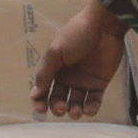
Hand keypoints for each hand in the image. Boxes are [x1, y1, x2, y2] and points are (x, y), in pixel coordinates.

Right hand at [31, 0, 128, 119]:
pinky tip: (88, 110)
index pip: (43, 90)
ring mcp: (84, 81)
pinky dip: (91, 109)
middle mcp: (67, 77)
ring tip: (76, 111)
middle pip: (58, 99)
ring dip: (74, 111)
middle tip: (62, 108)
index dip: (40, 101)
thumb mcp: (55, 52)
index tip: (41, 110)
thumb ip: (45, 74)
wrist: (104, 25)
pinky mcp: (99, 83)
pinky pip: (93, 101)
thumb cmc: (76, 35)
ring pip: (76, 103)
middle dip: (58, 107)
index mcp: (54, 68)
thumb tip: (33, 94)